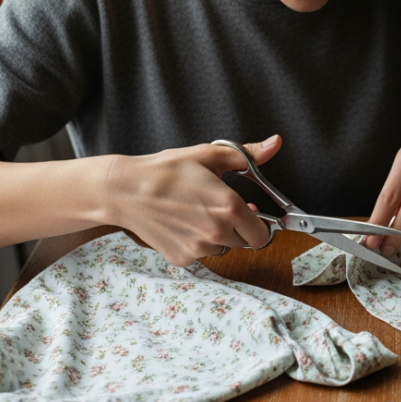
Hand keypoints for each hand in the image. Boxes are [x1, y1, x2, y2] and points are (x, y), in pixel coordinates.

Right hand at [103, 135, 281, 266]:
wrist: (126, 190)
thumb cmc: (166, 171)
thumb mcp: (209, 155)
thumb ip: (248, 155)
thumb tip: (274, 144)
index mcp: (229, 207)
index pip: (262, 234)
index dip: (258, 224)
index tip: (248, 213)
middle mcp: (217, 233)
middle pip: (244, 242)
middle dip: (237, 228)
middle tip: (219, 209)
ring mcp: (199, 249)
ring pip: (221, 248)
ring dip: (215, 236)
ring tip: (195, 213)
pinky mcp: (182, 258)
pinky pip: (199, 254)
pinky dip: (194, 243)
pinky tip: (181, 224)